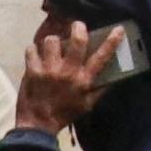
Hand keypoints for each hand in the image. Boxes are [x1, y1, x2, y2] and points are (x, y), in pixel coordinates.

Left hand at [16, 17, 109, 133]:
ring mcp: (49, 70)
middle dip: (78, 28)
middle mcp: (68, 72)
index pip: (102, 57)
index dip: (112, 41)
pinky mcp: (32, 71)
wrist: (38, 125)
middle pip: (77, 41)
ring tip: (51, 46)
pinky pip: (31, 50)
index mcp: (84, 80)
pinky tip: (35, 54)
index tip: (118, 29)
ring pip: (51, 41)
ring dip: (52, 41)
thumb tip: (114, 78)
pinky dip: (33, 50)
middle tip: (76, 26)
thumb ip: (100, 90)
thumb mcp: (87, 105)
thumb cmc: (65, 114)